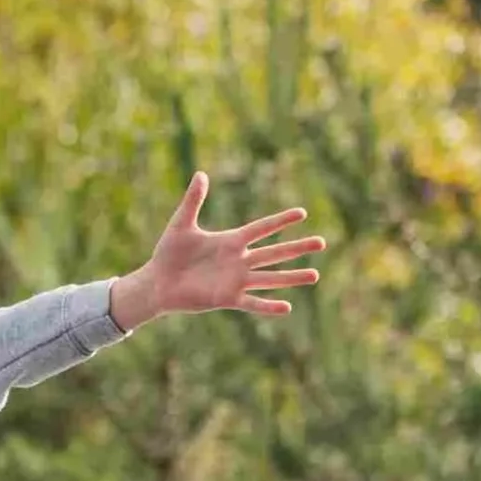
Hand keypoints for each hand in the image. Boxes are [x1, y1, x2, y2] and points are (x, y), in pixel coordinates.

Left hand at [110, 172, 326, 328]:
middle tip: (322, 242)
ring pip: (270, 278)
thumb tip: (201, 174)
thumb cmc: (168, 253)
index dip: (280, 221)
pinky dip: (268, 306)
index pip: (262, 228)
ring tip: (315, 275)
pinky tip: (287, 307)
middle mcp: (238, 261)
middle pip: (274, 253)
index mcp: (231, 241)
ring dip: (292, 277)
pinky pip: (251, 303)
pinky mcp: (226, 298)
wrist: (157, 282)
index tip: (302, 213)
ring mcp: (234, 280)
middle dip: (298, 248)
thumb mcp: (181, 224)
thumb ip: (193, 201)